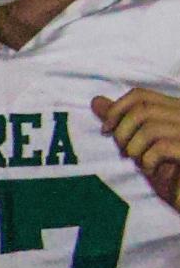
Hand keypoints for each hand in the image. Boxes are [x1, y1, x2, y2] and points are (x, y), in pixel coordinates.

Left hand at [93, 88, 179, 207]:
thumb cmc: (166, 173)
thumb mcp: (141, 144)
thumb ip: (122, 121)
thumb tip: (96, 101)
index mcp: (176, 110)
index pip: (140, 95)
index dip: (116, 109)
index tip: (105, 130)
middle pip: (142, 109)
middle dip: (123, 131)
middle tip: (124, 153)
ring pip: (150, 128)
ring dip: (135, 148)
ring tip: (141, 163)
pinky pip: (162, 147)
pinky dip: (149, 161)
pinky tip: (153, 171)